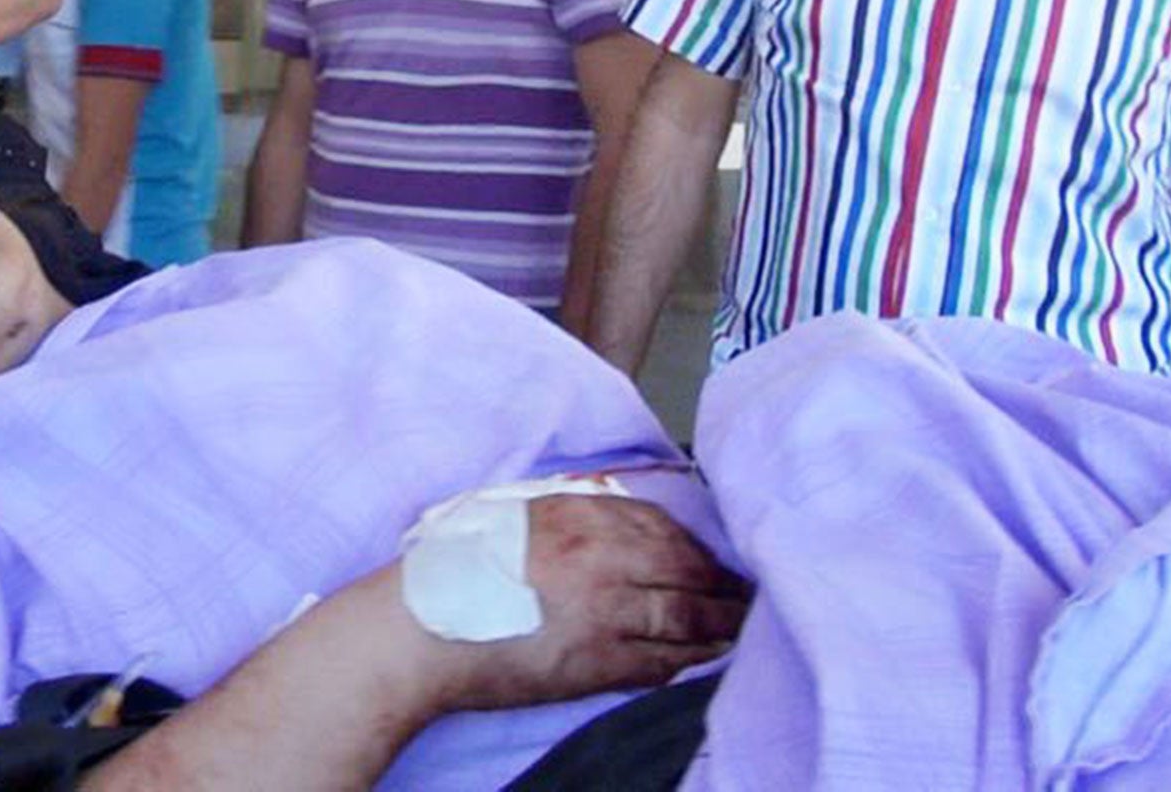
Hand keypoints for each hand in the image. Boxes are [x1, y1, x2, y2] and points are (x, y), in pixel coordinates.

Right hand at [443, 495, 748, 710]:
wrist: (421, 627)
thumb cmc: (452, 564)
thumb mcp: (507, 510)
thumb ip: (562, 507)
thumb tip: (605, 507)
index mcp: (577, 515)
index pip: (660, 525)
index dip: (695, 544)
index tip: (712, 554)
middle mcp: (601, 559)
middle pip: (685, 569)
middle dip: (723, 584)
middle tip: (749, 593)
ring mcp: (604, 613)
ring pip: (685, 617)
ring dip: (722, 624)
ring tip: (742, 627)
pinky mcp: (597, 663)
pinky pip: (661, 662)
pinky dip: (691, 660)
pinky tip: (709, 659)